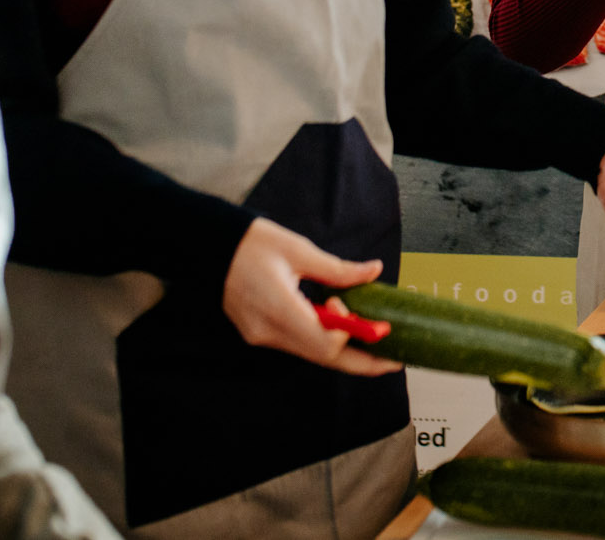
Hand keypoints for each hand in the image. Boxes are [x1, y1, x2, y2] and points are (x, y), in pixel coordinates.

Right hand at [221, 218, 401, 376]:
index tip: (377, 320)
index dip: (358, 336)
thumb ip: (339, 270)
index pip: (327, 345)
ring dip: (343, 349)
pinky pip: (298, 345)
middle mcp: (269, 332)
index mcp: (279, 310)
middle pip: (324, 359)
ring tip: (372, 336)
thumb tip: (373, 271)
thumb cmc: (252, 243)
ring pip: (312, 355)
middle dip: (362, 362)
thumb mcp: (299, 250)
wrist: (209, 247)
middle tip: (395, 358)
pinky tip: (340, 326)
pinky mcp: (259, 334)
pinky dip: (323, 340)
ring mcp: (261, 337)